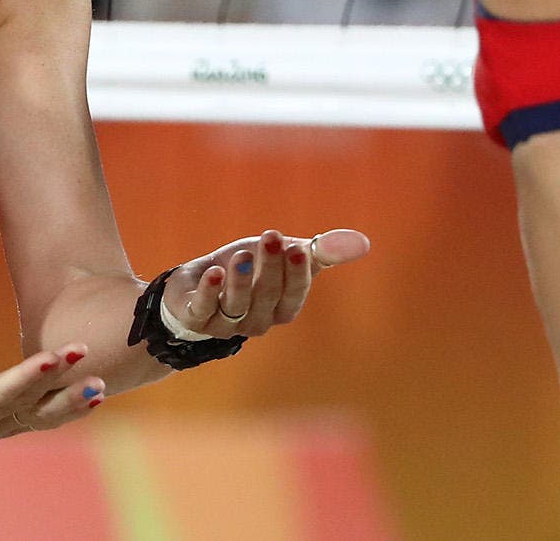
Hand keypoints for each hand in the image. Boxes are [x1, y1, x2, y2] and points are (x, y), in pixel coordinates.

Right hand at [0, 333, 105, 440]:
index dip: (25, 377)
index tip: (53, 358)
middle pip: (26, 404)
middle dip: (58, 382)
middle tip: (85, 357)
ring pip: (39, 418)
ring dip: (70, 402)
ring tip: (99, 385)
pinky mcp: (6, 422)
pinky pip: (41, 419)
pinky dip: (67, 409)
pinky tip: (94, 396)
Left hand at [161, 228, 370, 338]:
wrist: (199, 281)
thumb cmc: (251, 269)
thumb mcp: (284, 254)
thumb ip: (321, 251)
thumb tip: (363, 242)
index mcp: (280, 308)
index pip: (293, 296)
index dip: (297, 275)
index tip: (299, 248)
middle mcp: (256, 320)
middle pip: (266, 298)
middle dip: (271, 268)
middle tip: (272, 236)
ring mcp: (225, 322)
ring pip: (237, 306)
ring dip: (240, 281)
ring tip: (243, 255)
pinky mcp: (196, 316)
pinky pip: (203, 310)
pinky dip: (209, 292)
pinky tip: (213, 272)